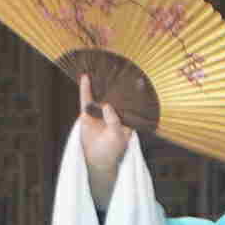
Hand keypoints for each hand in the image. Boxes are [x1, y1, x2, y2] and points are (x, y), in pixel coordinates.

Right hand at [69, 58, 136, 187]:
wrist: (96, 159)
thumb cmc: (112, 150)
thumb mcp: (116, 136)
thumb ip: (113, 121)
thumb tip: (107, 106)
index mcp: (126, 117)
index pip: (132, 101)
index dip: (136, 91)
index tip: (140, 78)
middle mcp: (114, 111)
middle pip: (116, 94)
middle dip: (118, 82)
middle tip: (121, 65)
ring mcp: (100, 111)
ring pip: (101, 93)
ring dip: (101, 82)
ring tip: (100, 66)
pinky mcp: (88, 112)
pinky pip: (86, 98)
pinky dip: (85, 88)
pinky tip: (84, 77)